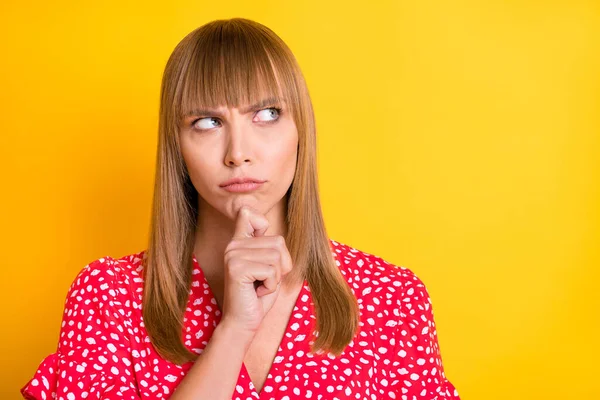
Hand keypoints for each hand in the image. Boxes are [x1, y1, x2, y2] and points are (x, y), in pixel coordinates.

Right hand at [220, 205, 293, 334]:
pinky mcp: (236, 268)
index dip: (262, 225)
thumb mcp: (268, 265)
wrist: (243, 322)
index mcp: (239, 241)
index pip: (249, 214)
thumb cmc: (258, 295)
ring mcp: (233, 255)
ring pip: (276, 257)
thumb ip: (268, 245)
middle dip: (280, 266)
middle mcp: (233, 245)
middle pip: (278, 241)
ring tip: (259, 285)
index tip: (259, 247)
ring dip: (275, 277)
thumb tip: (263, 219)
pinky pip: (271, 271)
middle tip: (263, 280)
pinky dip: (271, 286)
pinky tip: (256, 291)